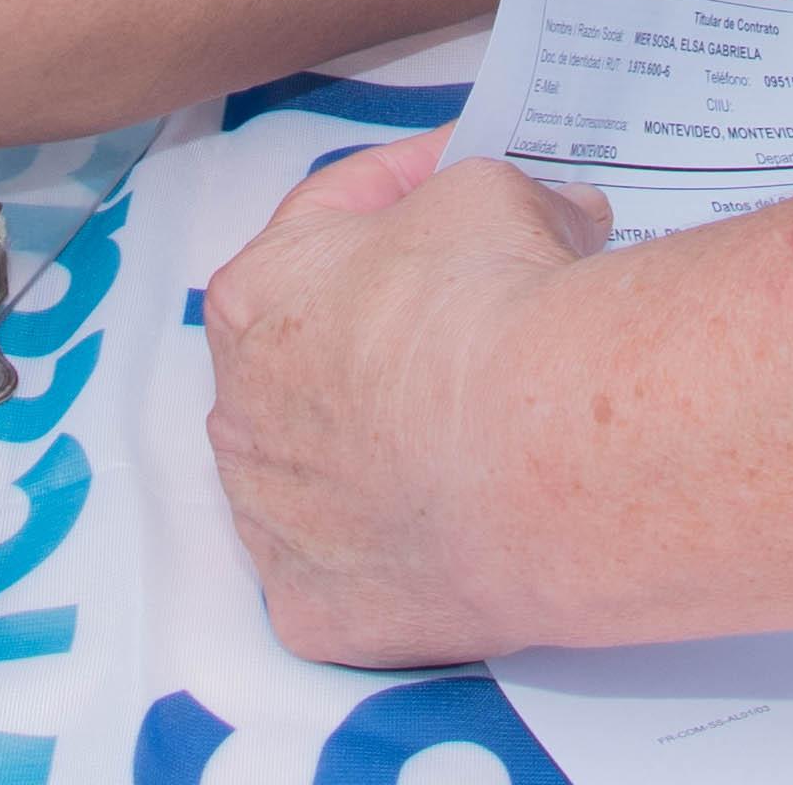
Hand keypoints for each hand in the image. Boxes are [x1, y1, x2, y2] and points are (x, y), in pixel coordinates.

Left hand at [204, 127, 606, 666]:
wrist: (537, 453)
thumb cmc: (491, 308)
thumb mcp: (491, 193)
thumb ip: (494, 194)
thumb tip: (553, 214)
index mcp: (256, 297)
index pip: (323, 225)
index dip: (399, 190)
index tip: (452, 183)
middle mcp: (240, 413)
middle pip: (312, 359)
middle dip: (383, 328)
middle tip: (468, 309)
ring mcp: (271, 523)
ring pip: (322, 472)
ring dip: (378, 445)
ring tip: (470, 430)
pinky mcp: (316, 609)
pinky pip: (351, 570)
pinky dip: (397, 546)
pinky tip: (455, 524)